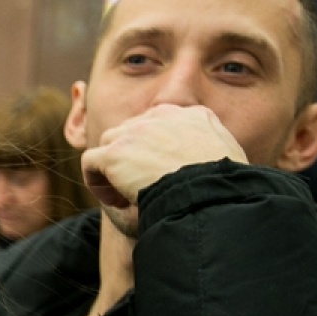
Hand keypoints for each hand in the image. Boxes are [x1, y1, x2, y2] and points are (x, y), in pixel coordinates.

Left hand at [81, 104, 245, 209]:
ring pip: (109, 144)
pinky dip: (96, 181)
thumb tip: (196, 151)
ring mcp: (134, 132)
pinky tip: (115, 200)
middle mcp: (160, 116)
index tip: (162, 175)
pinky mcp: (115, 152)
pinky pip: (90, 161)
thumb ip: (209, 143)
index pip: (159, 125)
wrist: (208, 192)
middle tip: (142, 187)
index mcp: (191, 115)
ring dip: (112, 170)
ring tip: (126, 196)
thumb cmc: (223, 184)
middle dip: (131, 159)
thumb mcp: (226, 153)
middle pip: (132, 132)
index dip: (154, 151)